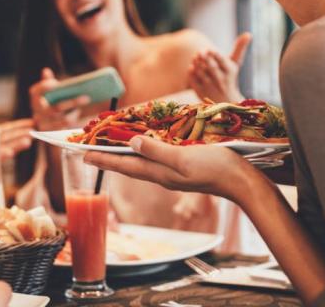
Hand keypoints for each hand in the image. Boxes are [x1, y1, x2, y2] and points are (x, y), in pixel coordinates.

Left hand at [0, 118, 33, 189]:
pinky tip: (10, 152)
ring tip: (28, 141)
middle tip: (38, 131)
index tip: (32, 122)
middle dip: (23, 134)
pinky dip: (3, 155)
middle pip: (11, 138)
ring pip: (7, 148)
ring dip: (17, 145)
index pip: (8, 130)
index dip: (20, 126)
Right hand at [29, 68, 89, 130]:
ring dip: (76, 112)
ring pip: (64, 120)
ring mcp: (44, 126)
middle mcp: (36, 113)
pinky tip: (81, 114)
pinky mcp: (53, 135)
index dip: (44, 87)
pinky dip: (75, 120)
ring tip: (86, 102)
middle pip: (56, 108)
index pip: (36, 92)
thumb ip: (47, 82)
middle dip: (72, 102)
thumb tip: (46, 70)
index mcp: (35, 100)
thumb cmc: (51, 103)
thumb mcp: (49, 93)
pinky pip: (67, 128)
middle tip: (87, 97)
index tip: (55, 83)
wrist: (47, 125)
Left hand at [83, 136, 248, 200]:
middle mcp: (162, 175)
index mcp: (160, 173)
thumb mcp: (184, 158)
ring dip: (124, 153)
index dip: (102, 159)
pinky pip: (156, 158)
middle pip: (129, 164)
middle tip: (89, 148)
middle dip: (108, 156)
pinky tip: (145, 145)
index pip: (124, 165)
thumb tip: (130, 143)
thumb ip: (157, 151)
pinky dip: (144, 150)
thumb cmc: (216, 168)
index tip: (81, 154)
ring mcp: (173, 172)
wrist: (243, 181)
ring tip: (110, 146)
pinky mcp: (184, 168)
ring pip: (142, 162)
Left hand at [188, 32, 250, 102]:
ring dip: (196, 62)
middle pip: (210, 65)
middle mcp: (221, 80)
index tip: (210, 50)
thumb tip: (248, 33)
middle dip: (203, 57)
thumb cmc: (229, 77)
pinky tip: (192, 67)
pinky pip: (192, 79)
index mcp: (230, 71)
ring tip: (196, 58)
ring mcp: (210, 87)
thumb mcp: (235, 64)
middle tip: (200, 52)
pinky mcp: (200, 92)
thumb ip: (239, 48)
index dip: (214, 54)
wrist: (225, 101)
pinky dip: (191, 71)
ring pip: (200, 71)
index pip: (221, 60)